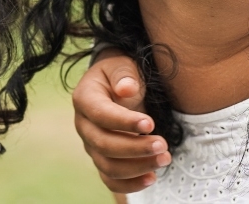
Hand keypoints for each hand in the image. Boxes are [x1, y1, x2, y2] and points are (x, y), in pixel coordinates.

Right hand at [72, 49, 170, 192]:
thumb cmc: (121, 74)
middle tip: (163, 145)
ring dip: (137, 167)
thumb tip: (126, 89)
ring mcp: (91, 145)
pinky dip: (130, 184)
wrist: (116, 85)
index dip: (124, 122)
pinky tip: (152, 177)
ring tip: (165, 159)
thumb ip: (124, 74)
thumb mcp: (122, 65)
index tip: (150, 124)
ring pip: (108, 166)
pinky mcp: (102, 159)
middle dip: (135, 148)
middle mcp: (83, 125)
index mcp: (84, 98)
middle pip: (103, 144)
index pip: (100, 114)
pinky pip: (111, 179)